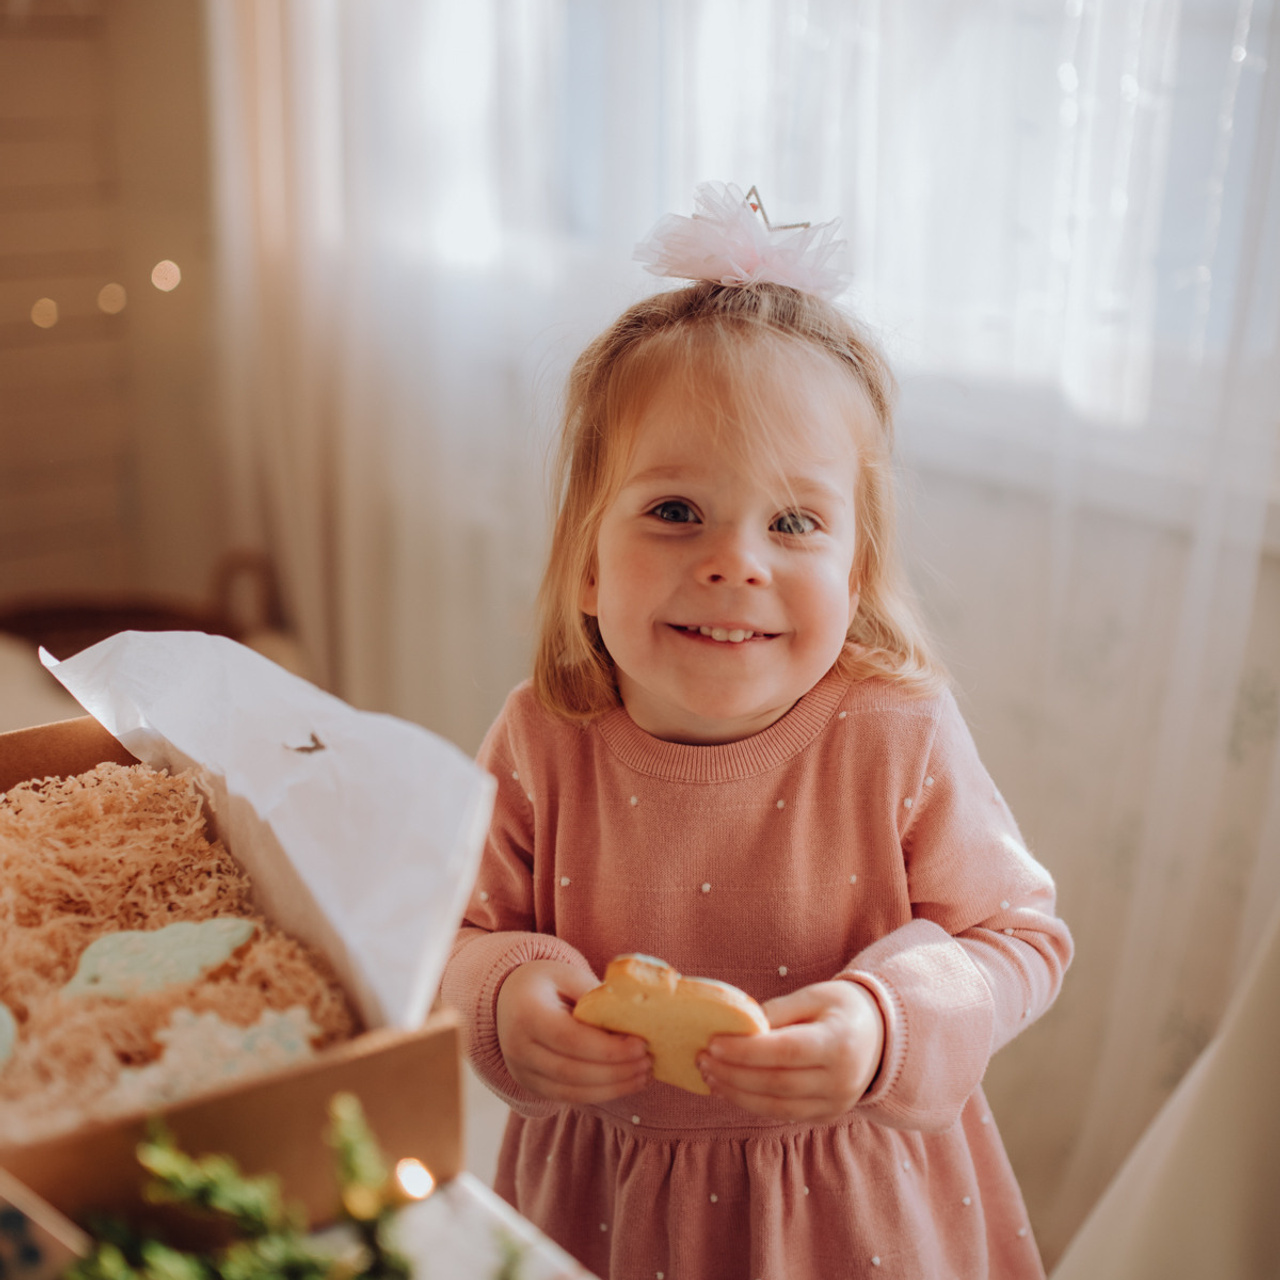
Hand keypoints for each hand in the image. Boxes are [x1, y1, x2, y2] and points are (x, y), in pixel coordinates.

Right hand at [496, 960, 650, 1102]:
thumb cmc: (545, 982)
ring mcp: (522, 1071)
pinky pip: (569, 1097)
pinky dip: (600, 1093)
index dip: (608, 1048)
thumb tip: (634, 1017)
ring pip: (572, 1091)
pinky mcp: (531, 1086)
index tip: (641, 1045)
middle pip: (572, 1071)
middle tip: (648, 1062)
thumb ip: (596, 996)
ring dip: (613, 1088)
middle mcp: (517, 1047)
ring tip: (643, 1075)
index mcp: (527, 1013)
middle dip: (616, 1071)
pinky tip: (624, 1083)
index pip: (570, 1039)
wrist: (508, 998)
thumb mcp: (568, 975)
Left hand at [697, 980, 884, 1120]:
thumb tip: (738, 1028)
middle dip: (733, 1073)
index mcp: (839, 1043)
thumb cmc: (842, 1008)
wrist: (881, 1037)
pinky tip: (729, 1089)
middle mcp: (841, 1080)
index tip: (712, 1043)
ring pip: (777, 1106)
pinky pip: (783, 1113)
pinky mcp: (826, 1116)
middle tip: (701, 1059)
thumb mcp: (814, 996)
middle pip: (777, 1083)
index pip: (785, 1051)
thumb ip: (777, 1011)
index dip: (745, 1050)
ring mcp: (836, 1103)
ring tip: (709, 1076)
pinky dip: (752, 1103)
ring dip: (737, 1093)